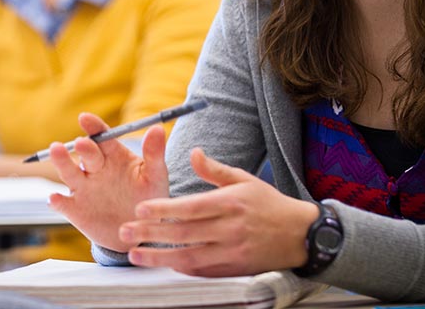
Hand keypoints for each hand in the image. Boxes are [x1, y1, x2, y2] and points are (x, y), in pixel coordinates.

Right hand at [48, 112, 169, 252]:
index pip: (102, 137)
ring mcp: (83, 188)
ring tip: (56, 150)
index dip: (94, 126)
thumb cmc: (149, 198)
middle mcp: (95, 168)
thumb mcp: (155, 176)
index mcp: (114, 155)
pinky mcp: (75, 209)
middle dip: (84, 147)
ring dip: (62, 162)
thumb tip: (157, 128)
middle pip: (87, 154)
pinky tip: (55, 198)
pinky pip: (64, 204)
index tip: (85, 118)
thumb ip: (154, 153)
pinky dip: (58, 201)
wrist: (139, 233)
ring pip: (70, 172)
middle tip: (82, 143)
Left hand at [118, 147, 319, 276]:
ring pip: (189, 257)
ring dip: (159, 257)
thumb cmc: (269, 204)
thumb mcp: (244, 179)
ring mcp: (232, 252)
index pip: (191, 207)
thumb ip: (214, 170)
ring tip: (134, 254)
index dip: (164, 210)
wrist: (300, 235)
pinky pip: (202, 271)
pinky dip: (181, 268)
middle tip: (124, 232)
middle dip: (151, 234)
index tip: (140, 209)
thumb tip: (192, 153)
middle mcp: (230, 229)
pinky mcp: (234, 270)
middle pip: (184, 233)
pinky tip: (162, 264)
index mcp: (231, 203)